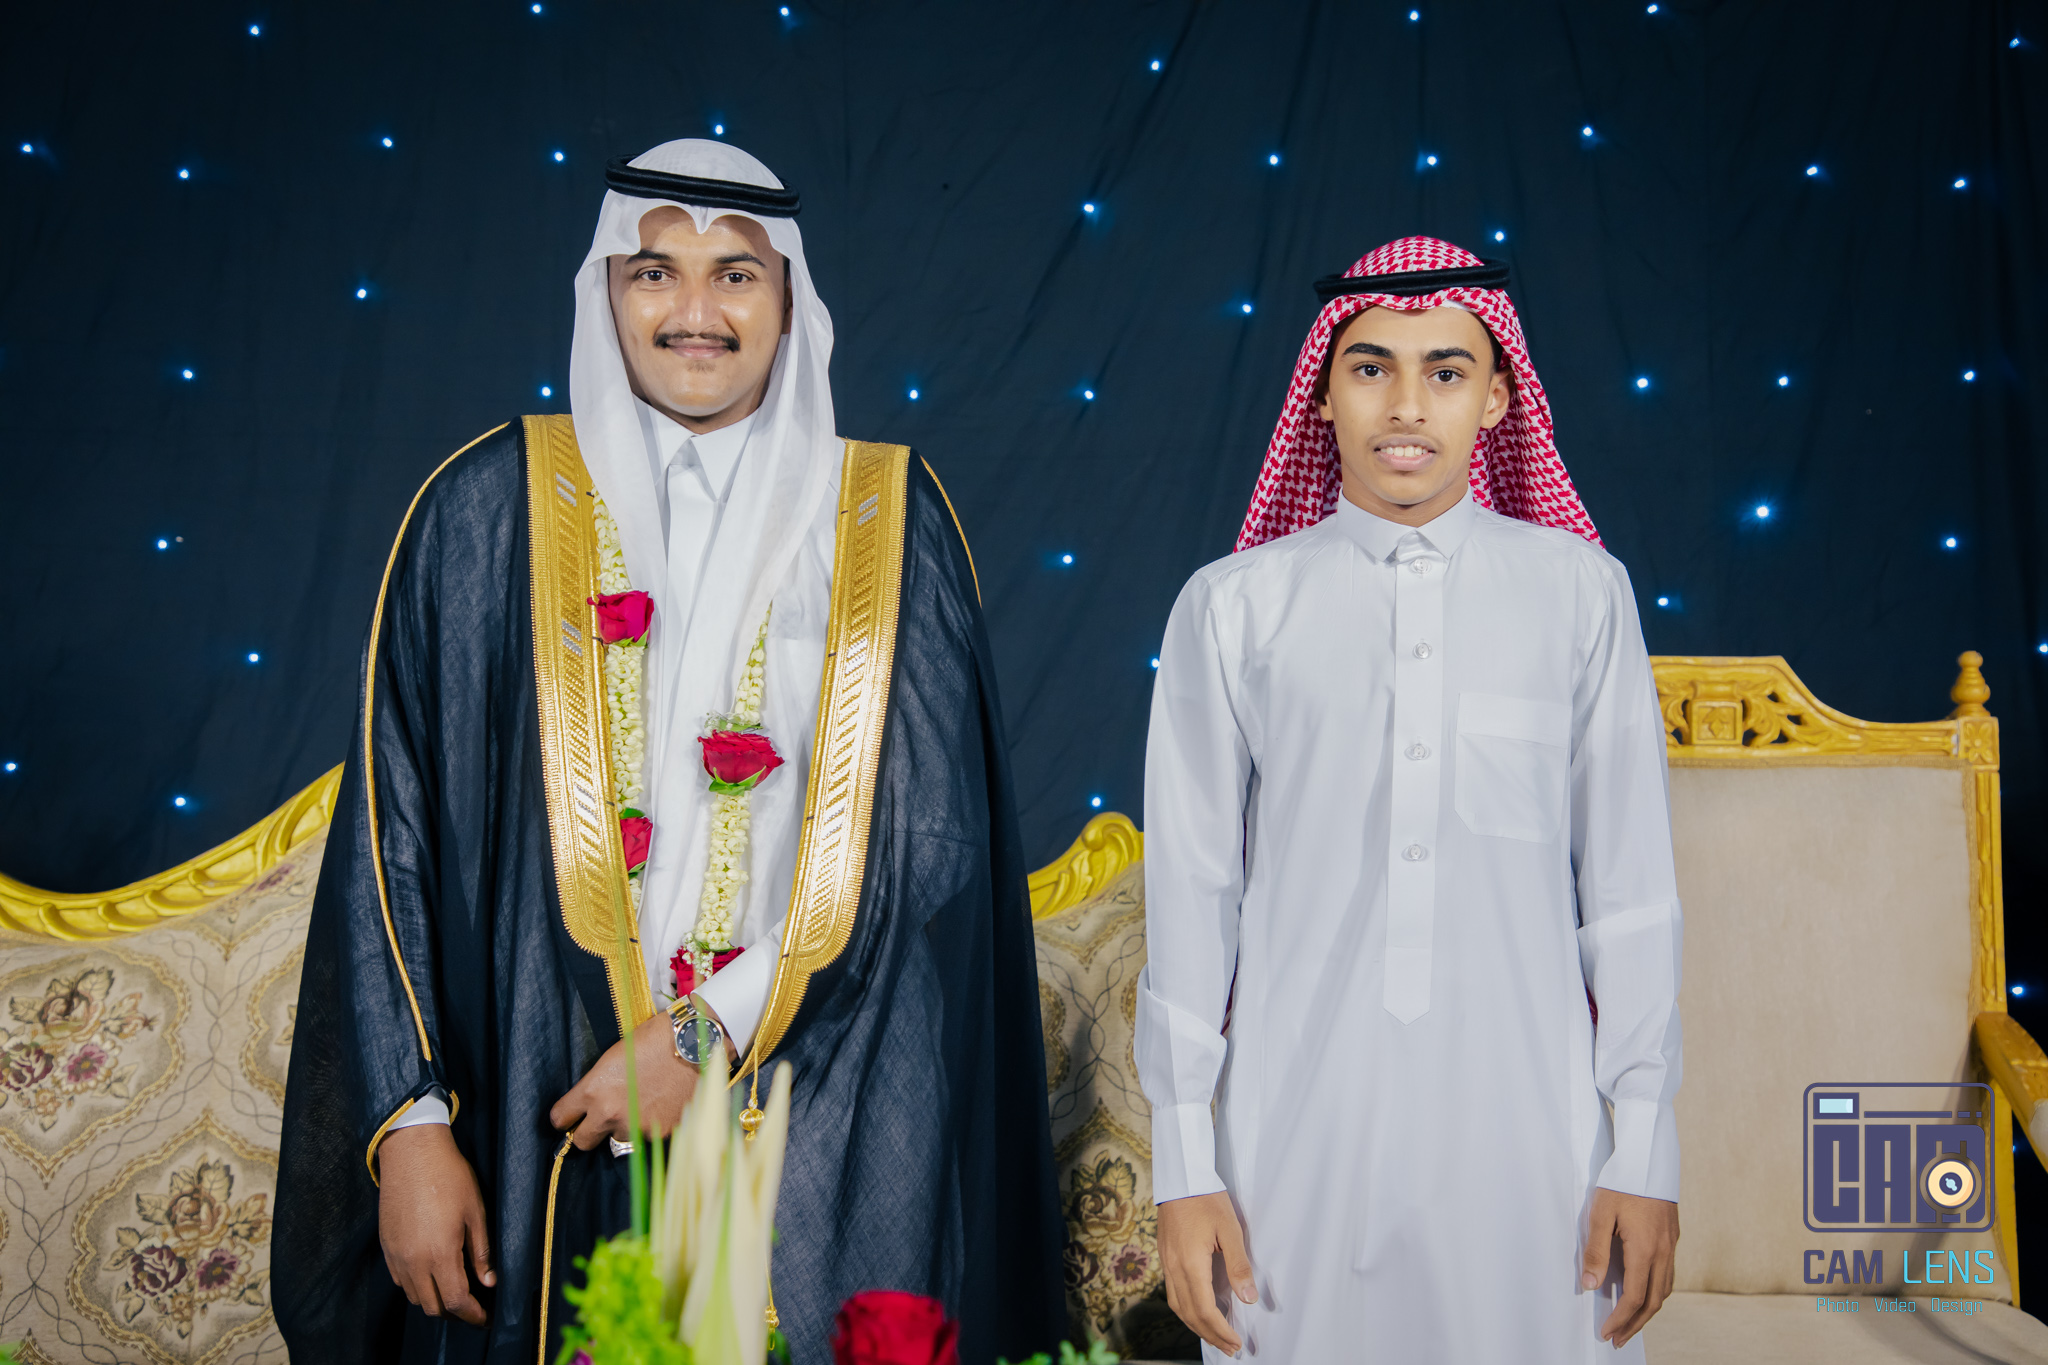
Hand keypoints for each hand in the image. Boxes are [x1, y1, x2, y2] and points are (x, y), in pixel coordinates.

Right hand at [377, 1123, 494, 1325]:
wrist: (411, 1152)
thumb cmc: (449, 1177)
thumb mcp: (475, 1212)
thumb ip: (481, 1251)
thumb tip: (489, 1281)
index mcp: (440, 1253)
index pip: (456, 1301)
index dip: (472, 1315)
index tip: (485, 1318)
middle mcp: (413, 1261)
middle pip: (432, 1306)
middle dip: (454, 1312)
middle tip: (473, 1306)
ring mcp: (396, 1255)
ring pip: (414, 1296)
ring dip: (434, 1300)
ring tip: (454, 1290)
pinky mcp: (386, 1246)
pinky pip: (400, 1280)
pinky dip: (416, 1286)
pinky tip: (431, 1273)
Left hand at [548, 1007, 706, 1150]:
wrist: (695, 1044)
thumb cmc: (654, 1039)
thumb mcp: (615, 1056)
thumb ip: (598, 1084)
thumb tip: (593, 1101)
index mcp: (593, 1091)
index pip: (560, 1118)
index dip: (564, 1116)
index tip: (569, 1115)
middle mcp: (610, 1114)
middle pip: (583, 1141)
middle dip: (588, 1131)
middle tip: (600, 1118)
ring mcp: (636, 1127)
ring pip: (619, 1139)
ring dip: (624, 1128)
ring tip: (641, 1105)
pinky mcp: (660, 1134)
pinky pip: (647, 1137)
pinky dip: (651, 1126)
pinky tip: (662, 1105)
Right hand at [1157, 1191, 1255, 1355]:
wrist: (1180, 1177)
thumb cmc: (1206, 1199)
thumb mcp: (1230, 1230)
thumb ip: (1238, 1266)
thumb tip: (1248, 1298)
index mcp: (1190, 1264)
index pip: (1204, 1310)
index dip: (1220, 1330)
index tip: (1236, 1342)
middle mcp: (1174, 1268)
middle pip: (1189, 1314)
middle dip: (1210, 1335)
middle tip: (1229, 1348)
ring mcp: (1166, 1263)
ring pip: (1177, 1306)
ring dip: (1196, 1326)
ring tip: (1214, 1336)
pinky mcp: (1165, 1256)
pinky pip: (1173, 1293)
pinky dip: (1186, 1310)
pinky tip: (1198, 1310)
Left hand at [1582, 1188, 1678, 1347]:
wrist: (1648, 1158)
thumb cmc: (1620, 1183)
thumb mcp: (1600, 1214)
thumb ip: (1596, 1251)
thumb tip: (1590, 1285)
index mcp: (1645, 1249)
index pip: (1635, 1296)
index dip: (1621, 1318)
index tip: (1607, 1332)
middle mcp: (1663, 1252)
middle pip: (1654, 1301)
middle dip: (1635, 1323)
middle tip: (1618, 1339)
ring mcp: (1670, 1245)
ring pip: (1665, 1289)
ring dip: (1648, 1310)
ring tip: (1630, 1322)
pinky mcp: (1672, 1237)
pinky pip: (1668, 1275)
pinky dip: (1656, 1291)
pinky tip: (1644, 1292)